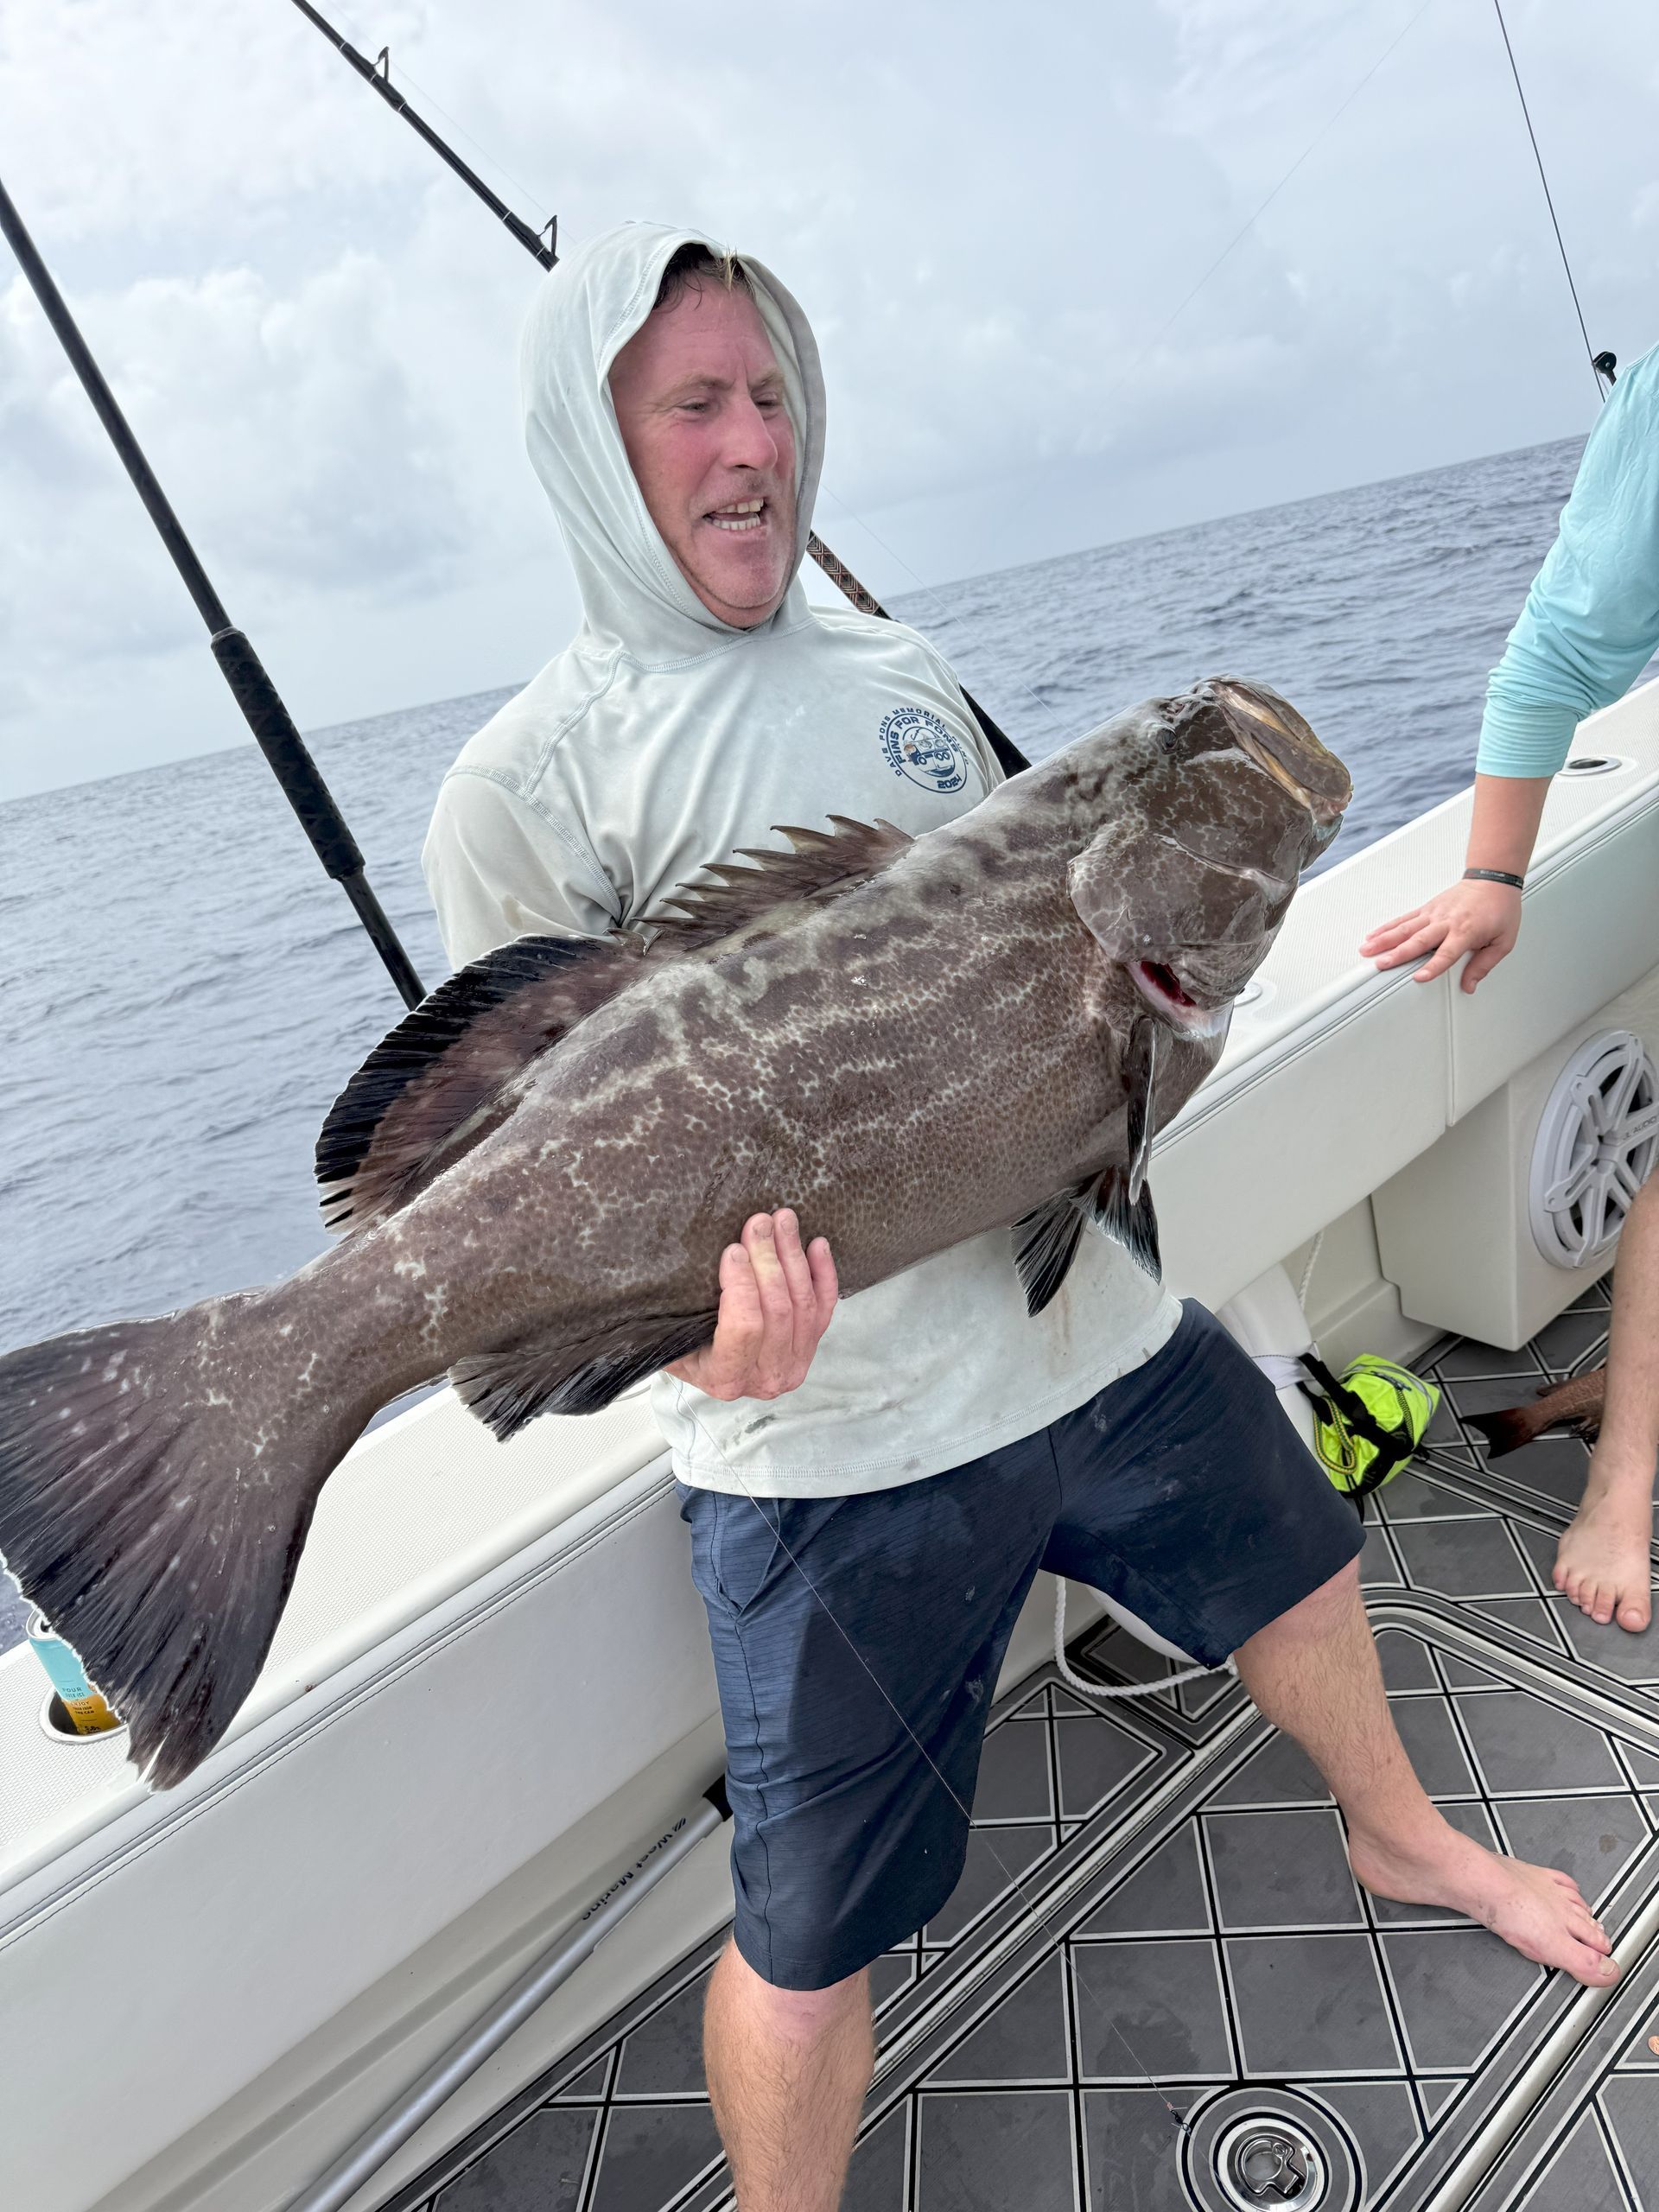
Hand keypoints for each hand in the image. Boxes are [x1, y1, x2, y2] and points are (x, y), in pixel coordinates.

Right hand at [666, 1209, 837, 1400]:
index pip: (744, 1328)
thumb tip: (667, 1269)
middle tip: (758, 1222)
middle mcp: (764, 1377)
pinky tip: (817, 1245)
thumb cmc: (685, 1348)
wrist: (712, 1367)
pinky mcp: (812, 1347)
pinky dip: (824, 1274)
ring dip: (793, 1257)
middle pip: (777, 1310)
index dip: (742, 1286)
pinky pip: (826, 1308)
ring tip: (783, 1221)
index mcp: (725, 1377)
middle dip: (768, 1260)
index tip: (733, 1250)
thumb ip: (672, 1316)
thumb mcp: (668, 1339)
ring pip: (803, 1305)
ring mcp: (794, 1363)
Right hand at [1359, 878, 1521, 993]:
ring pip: (1405, 928)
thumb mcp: (1503, 941)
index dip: (1433, 966)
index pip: (1447, 953)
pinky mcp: (1427, 908)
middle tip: (1381, 964)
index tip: (1419, 977)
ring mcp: (1434, 913)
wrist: (1493, 880)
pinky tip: (1373, 935)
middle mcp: (1446, 921)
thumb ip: (1484, 965)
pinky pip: (1403, 918)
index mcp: (1466, 931)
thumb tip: (1470, 985)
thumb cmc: (1499, 909)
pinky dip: (1386, 927)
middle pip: (1418, 940)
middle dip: (1398, 954)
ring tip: (1367, 950)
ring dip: (1384, 939)